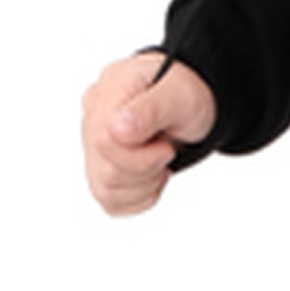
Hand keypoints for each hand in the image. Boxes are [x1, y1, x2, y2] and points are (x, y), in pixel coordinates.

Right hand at [81, 53, 216, 215]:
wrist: (194, 104)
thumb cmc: (188, 94)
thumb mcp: (182, 94)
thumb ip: (151, 109)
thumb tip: (117, 129)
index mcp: (109, 91)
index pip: (103, 142)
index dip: (140, 157)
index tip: (166, 147)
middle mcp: (94, 117)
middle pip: (104, 170)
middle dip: (146, 170)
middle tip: (167, 151)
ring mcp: (94, 143)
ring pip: (105, 189)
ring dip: (144, 185)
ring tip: (161, 161)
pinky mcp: (102, 165)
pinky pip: (110, 199)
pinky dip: (139, 197)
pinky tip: (153, 175)